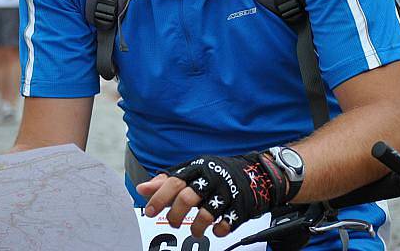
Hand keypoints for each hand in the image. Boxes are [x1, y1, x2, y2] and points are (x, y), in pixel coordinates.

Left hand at [136, 152, 286, 238]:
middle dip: (176, 215)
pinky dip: (218, 230)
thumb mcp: (191, 172)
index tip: (149, 212)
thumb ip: (166, 181)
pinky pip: (226, 223)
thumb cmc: (216, 174)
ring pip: (206, 213)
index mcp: (197, 168)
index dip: (159, 198)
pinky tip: (215, 230)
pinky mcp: (241, 207)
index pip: (173, 182)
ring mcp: (227, 193)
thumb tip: (142, 189)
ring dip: (195, 227)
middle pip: (188, 198)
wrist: (257, 174)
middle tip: (172, 222)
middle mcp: (211, 179)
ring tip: (193, 231)